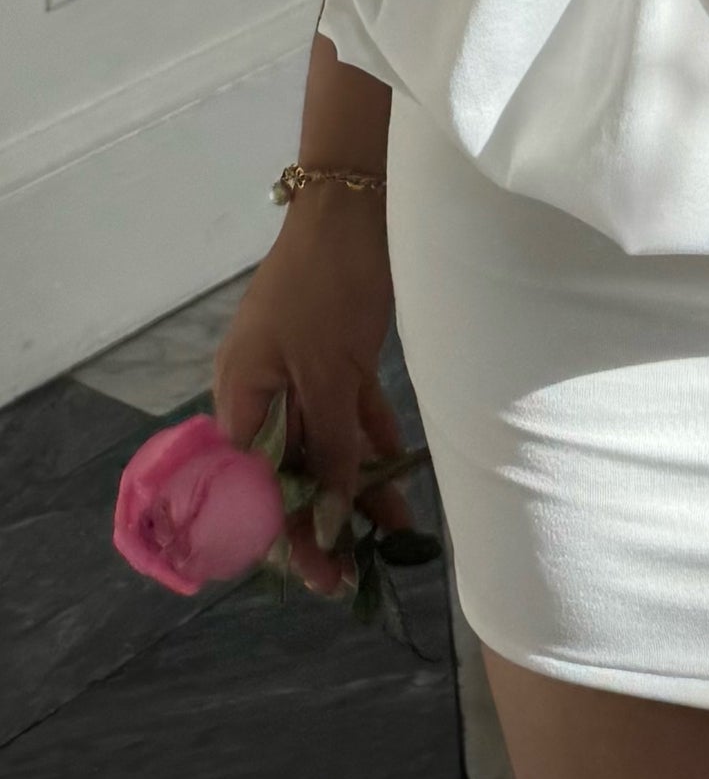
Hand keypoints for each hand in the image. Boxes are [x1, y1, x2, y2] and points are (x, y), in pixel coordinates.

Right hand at [211, 186, 412, 593]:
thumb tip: (330, 520)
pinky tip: (399, 478)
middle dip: (322, 519)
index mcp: (239, 393)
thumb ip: (330, 445)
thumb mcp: (328, 372)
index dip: (280, 530)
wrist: (359, 203)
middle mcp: (264, 388)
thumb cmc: (328, 284)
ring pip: (326, 444)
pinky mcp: (338, 355)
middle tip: (355, 574)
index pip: (250, 483)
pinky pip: (351, 413)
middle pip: (288, 468)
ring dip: (357, 487)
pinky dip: (373, 443)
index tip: (315, 573)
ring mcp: (302, 370)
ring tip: (395, 536)